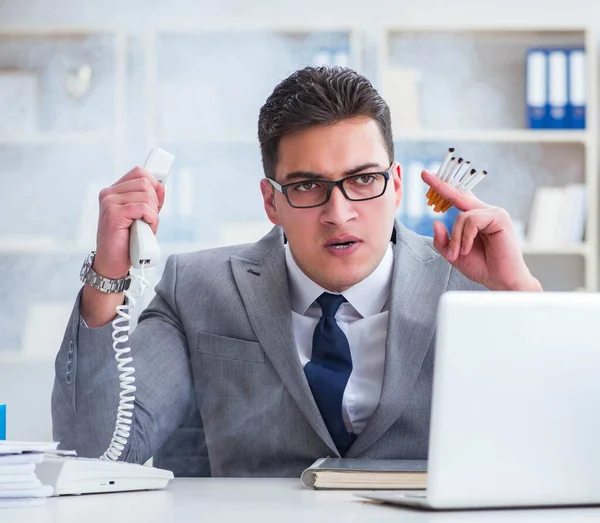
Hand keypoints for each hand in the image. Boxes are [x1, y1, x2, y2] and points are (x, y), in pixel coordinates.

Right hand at [94, 167, 165, 278]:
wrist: (113, 263)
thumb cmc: (128, 240)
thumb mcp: (142, 216)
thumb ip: (150, 200)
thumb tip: (161, 185)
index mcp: (114, 191)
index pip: (139, 172)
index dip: (154, 184)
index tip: (157, 200)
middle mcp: (109, 193)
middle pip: (145, 182)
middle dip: (155, 202)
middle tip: (149, 219)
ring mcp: (109, 202)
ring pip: (146, 195)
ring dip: (153, 214)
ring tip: (144, 227)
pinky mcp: (113, 214)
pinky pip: (143, 208)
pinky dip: (151, 220)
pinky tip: (145, 229)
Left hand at [421, 170, 541, 290]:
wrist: (501, 280)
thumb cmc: (482, 267)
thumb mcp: (454, 255)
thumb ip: (443, 241)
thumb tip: (436, 222)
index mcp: (474, 218)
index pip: (457, 197)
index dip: (442, 186)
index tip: (425, 175)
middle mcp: (484, 211)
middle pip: (458, 195)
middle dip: (439, 185)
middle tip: (423, 174)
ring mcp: (493, 212)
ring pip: (462, 216)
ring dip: (456, 238)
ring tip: (458, 253)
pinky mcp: (500, 217)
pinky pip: (472, 221)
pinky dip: (465, 237)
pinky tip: (467, 248)